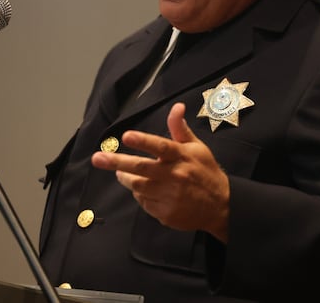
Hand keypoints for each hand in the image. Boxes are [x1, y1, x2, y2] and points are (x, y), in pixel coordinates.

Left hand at [91, 102, 229, 241]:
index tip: (126, 136)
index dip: (143, 141)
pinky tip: (144, 189)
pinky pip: (144, 202)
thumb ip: (180, 129)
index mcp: (182, 157)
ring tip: (119, 172)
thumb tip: (177, 107)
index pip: (160, 146)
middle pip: (141, 168)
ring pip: (137, 186)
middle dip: (117, 162)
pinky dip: (140, 194)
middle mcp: (174, 176)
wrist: (221, 206)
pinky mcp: (165, 213)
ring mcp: (169, 196)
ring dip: (125, 178)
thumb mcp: (197, 148)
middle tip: (98, 158)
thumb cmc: (206, 172)